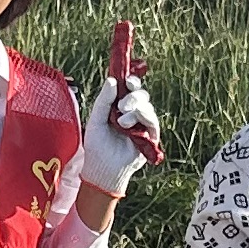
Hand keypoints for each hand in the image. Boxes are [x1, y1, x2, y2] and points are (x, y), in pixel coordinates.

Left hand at [79, 76, 161, 195]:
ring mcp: (143, 124)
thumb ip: (104, 100)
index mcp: (120, 107)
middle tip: (122, 106)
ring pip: (147, 106)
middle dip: (132, 96)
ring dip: (134, 110)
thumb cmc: (96, 145)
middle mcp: (134, 114)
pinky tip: (130, 126)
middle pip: (141, 94)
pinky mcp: (151, 136)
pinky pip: (153, 120)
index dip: (131, 82)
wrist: (102, 167)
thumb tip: (112, 80)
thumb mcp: (96, 119)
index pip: (130, 89)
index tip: (128, 80)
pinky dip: (143, 118)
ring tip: (121, 123)